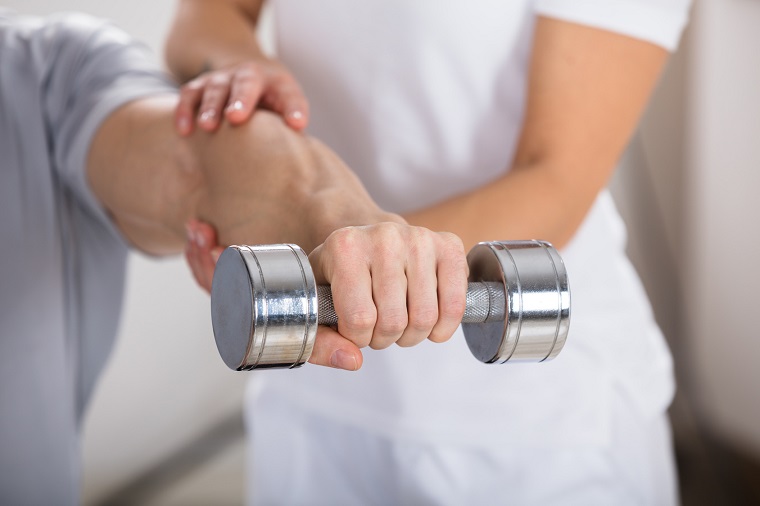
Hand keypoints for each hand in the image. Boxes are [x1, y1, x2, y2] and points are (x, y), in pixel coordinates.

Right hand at [175, 59, 308, 135]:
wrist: (246, 75)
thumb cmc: (271, 104)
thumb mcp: (285, 111)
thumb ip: (292, 129)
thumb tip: (299, 163)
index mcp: (278, 84)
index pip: (289, 95)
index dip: (293, 108)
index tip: (297, 124)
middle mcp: (249, 75)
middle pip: (246, 83)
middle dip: (241, 99)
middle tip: (236, 118)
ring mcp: (223, 78)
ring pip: (215, 88)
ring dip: (211, 107)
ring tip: (209, 127)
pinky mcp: (200, 86)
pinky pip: (190, 95)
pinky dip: (185, 111)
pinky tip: (184, 131)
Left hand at [184, 221, 468, 370]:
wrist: (366, 239)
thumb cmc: (339, 275)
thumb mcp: (314, 303)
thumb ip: (318, 340)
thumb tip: (354, 360)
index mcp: (344, 246)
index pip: (359, 319)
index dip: (358, 337)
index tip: (353, 326)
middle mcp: (383, 236)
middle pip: (394, 322)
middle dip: (384, 337)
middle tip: (377, 325)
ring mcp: (420, 238)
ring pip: (425, 318)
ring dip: (412, 334)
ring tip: (399, 320)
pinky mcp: (449, 245)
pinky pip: (455, 305)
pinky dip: (443, 326)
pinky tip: (429, 323)